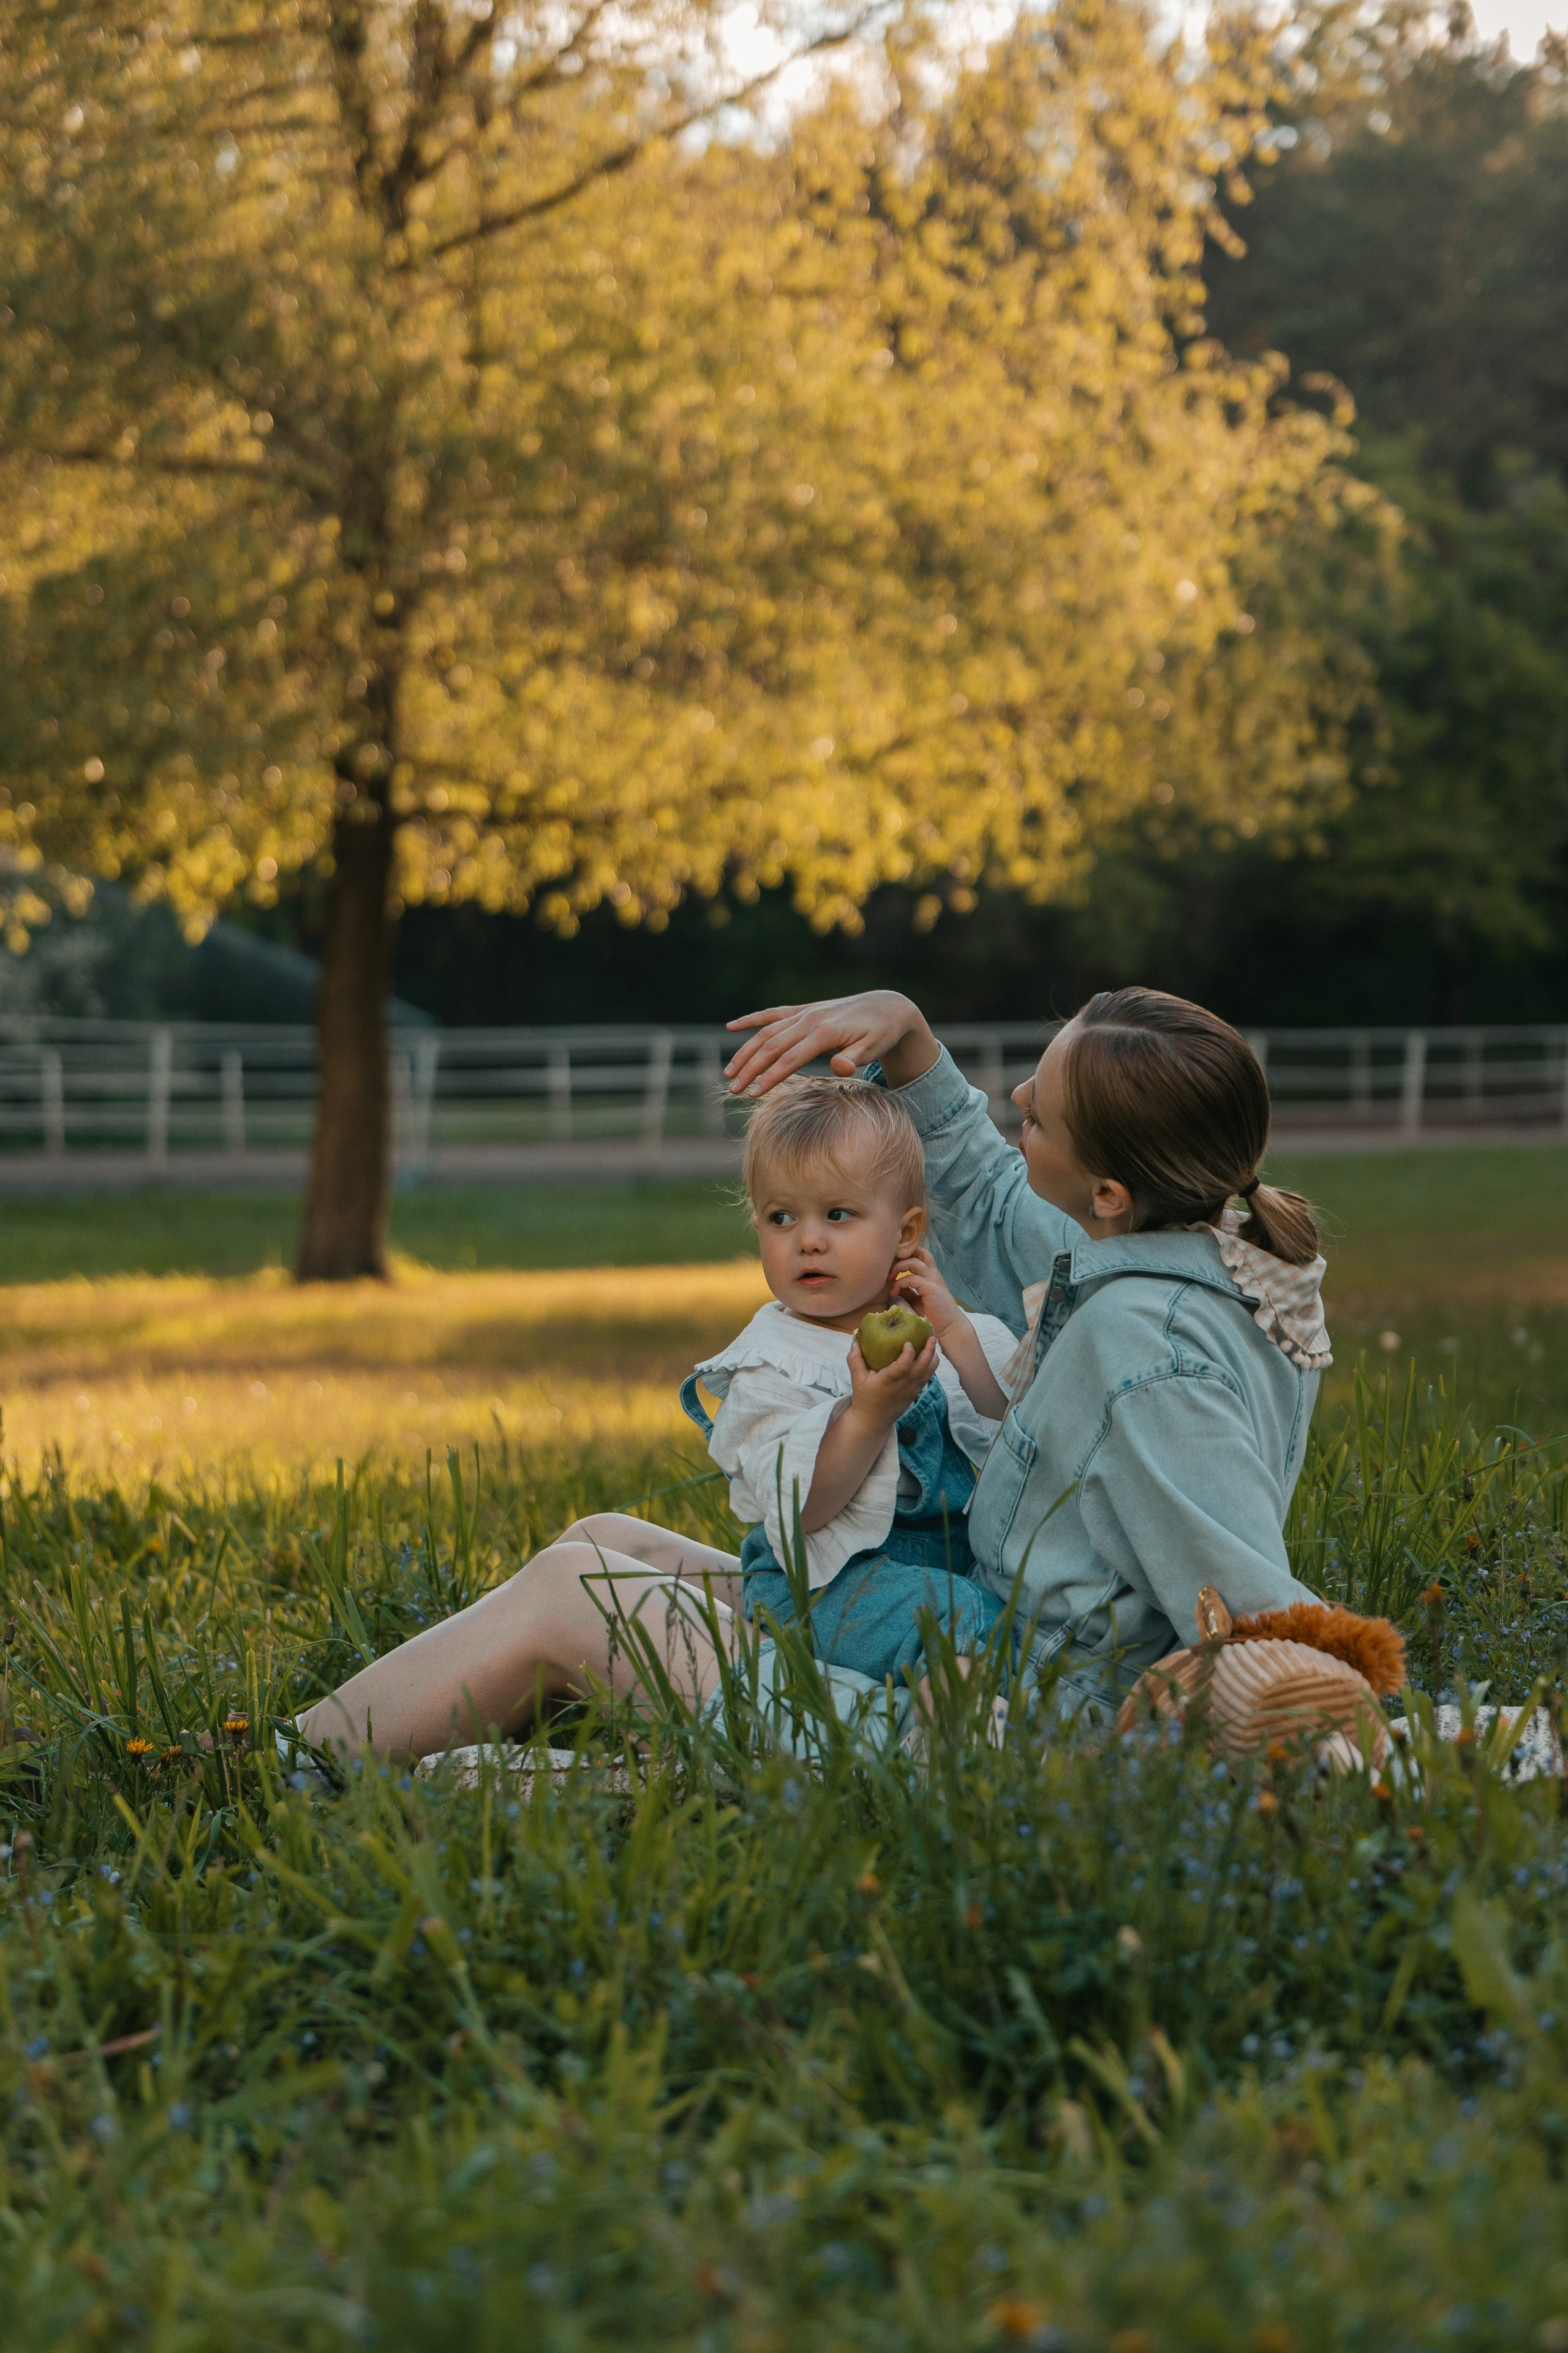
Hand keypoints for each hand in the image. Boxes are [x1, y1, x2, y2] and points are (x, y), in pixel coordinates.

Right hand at [723, 990, 937, 1097]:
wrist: (887, 1006)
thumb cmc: (881, 1033)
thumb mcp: (875, 1048)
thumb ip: (855, 1058)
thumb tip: (838, 1068)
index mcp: (825, 1032)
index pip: (790, 1058)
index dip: (769, 1077)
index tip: (753, 1095)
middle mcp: (810, 1019)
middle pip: (771, 1046)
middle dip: (750, 1069)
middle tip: (732, 1090)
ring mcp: (805, 1012)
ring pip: (767, 1032)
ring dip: (746, 1051)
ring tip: (729, 1073)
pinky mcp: (804, 1009)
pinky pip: (772, 1014)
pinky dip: (752, 1020)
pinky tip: (731, 1027)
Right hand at [845, 1332, 937, 1430]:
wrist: (873, 1421)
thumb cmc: (864, 1399)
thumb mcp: (856, 1380)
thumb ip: (854, 1360)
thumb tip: (855, 1342)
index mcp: (888, 1382)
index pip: (903, 1367)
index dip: (908, 1354)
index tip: (908, 1343)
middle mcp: (903, 1386)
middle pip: (921, 1368)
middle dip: (929, 1352)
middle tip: (932, 1337)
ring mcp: (911, 1391)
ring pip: (928, 1373)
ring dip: (933, 1358)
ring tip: (933, 1343)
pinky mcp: (915, 1394)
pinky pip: (927, 1378)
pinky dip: (931, 1366)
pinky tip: (930, 1355)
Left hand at [889, 1246, 965, 1342]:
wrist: (950, 1329)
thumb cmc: (934, 1317)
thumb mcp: (917, 1301)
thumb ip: (907, 1291)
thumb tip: (894, 1285)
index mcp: (931, 1275)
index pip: (919, 1254)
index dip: (905, 1255)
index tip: (891, 1265)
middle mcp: (933, 1274)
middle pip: (919, 1251)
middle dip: (902, 1255)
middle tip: (889, 1267)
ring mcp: (933, 1279)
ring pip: (914, 1261)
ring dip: (898, 1267)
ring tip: (889, 1278)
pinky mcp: (931, 1288)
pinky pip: (911, 1278)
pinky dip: (899, 1283)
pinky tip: (894, 1293)